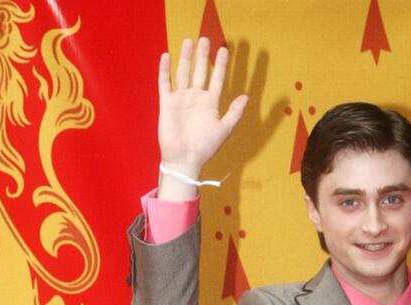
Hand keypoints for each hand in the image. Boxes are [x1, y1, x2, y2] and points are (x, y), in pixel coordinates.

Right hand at [158, 37, 247, 182]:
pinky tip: (167, 56)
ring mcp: (181, 99)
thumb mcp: (224, 129)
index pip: (217, 79)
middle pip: (200, 71)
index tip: (224, 50)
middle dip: (203, 55)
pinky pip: (165, 83)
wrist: (185, 159)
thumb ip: (234, 113)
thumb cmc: (205, 148)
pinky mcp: (167, 103)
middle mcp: (195, 98)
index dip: (221, 65)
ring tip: (189, 41)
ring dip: (186, 57)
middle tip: (205, 38)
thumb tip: (246, 96)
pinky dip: (165, 70)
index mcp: (210, 103)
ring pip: (183, 72)